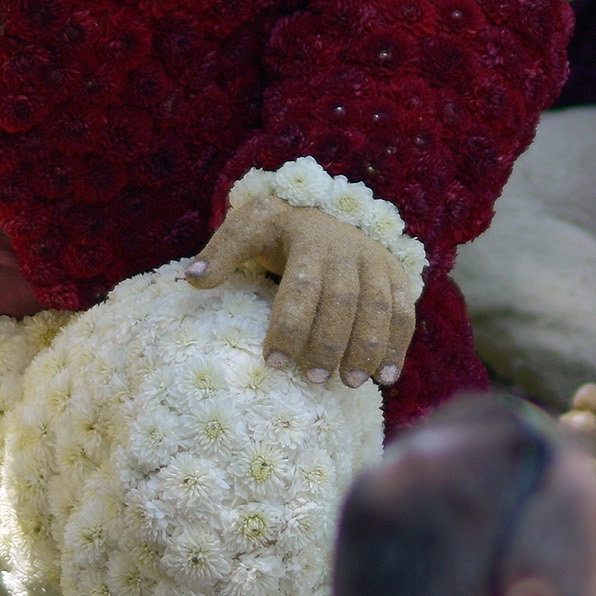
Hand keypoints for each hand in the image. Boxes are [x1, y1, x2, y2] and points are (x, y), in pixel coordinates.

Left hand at [193, 197, 421, 386]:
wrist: (326, 212)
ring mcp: (375, 261)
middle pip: (343, 299)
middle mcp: (347, 246)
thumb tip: (192, 280)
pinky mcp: (396, 275)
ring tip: (350, 384)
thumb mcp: (248, 228)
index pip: (301, 284)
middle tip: (312, 380)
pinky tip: (385, 378)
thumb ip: (221, 252)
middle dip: (329, 342)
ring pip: (378, 307)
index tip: (274, 363)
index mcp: (308, 236)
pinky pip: (404, 312)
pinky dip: (398, 346)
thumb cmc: (278, 232)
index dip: (289, 325)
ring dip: (367, 348)